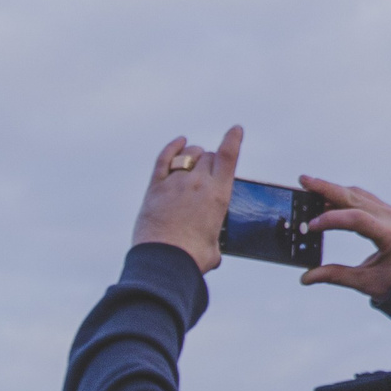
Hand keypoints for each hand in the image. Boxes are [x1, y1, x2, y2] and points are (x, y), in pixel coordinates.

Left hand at [131, 127, 242, 273]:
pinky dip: (172, 148)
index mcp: (219, 194)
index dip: (233, 139)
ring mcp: (175, 183)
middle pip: (207, 156)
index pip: (228, 155)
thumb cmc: (191, 257)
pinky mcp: (155, 188)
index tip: (235, 130)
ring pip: (188, 155)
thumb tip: (213, 254)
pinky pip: (164, 159)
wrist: (164, 260)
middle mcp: (198, 183)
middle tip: (207, 172)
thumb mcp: (213, 247)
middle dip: (209, 160)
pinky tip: (179, 143)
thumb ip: (214, 242)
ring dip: (193, 155)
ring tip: (193, 162)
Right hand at [298, 175, 390, 296]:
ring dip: (333, 189)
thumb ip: (336, 276)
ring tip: (310, 187)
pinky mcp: (387, 212)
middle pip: (356, 198)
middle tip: (303, 181)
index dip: (332, 219)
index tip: (311, 225)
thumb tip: (306, 277)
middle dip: (328, 189)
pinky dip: (343, 196)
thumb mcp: (367, 283)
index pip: (359, 219)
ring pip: (358, 194)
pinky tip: (326, 198)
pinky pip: (363, 198)